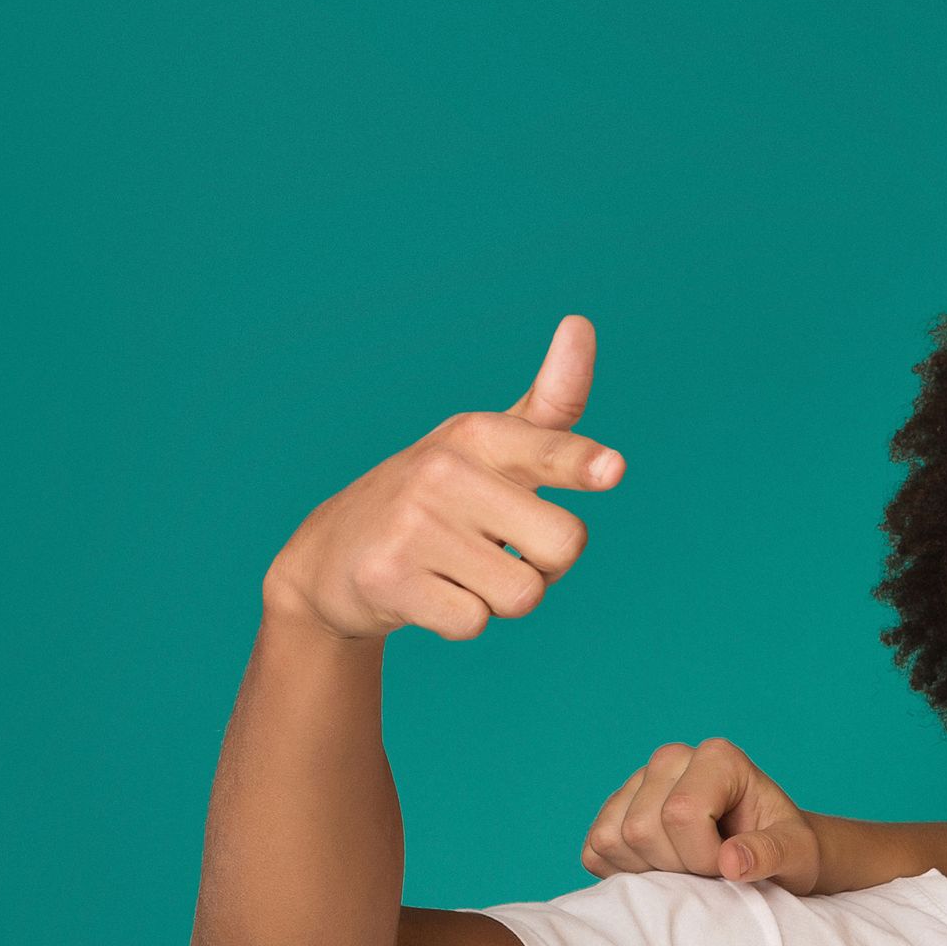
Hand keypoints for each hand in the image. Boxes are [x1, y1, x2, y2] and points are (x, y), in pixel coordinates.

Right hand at [262, 316, 623, 641]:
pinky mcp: (390, 578)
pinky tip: (428, 591)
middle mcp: (444, 471)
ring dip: (501, 597)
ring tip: (458, 570)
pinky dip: (460, 620)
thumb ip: (550, 406)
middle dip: (547, 565)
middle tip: (498, 549)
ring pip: (524, 595)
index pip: (545, 447)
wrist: (333, 554)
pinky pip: (475, 624)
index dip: (581, 464)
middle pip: (566, 546)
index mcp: (478, 435)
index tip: (613, 470)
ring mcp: (413, 524)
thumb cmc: (438, 499)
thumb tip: (581, 321)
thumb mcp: (490, 448)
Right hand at [583, 738, 824, 890]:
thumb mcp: (799, 855)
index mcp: (717, 758)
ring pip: (611, 840)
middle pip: (641, 829)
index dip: (703, 856)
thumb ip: (772, 853)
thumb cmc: (788, 851)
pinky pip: (595, 850)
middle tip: (710, 870)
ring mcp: (637, 783)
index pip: (681, 813)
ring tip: (688, 869)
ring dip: (650, 872)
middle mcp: (670, 760)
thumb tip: (731, 861)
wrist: (770, 853)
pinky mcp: (615, 812)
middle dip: (677, 867)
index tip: (731, 865)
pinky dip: (624, 874)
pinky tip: (663, 870)